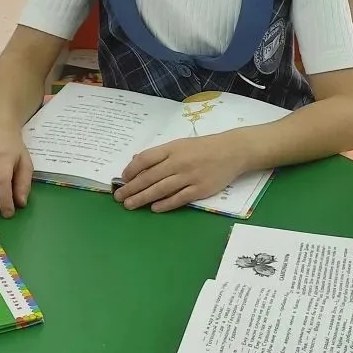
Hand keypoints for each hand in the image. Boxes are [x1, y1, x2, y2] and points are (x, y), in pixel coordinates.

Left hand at [114, 133, 248, 212]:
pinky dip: (165, 204)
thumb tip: (136, 161)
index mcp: (172, 148)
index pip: (146, 159)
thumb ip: (160, 153)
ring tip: (130, 205)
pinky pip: (179, 198)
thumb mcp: (180, 144)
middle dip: (132, 188)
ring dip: (143, 198)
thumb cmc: (204, 147)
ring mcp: (189, 176)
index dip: (131, 170)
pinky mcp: (200, 189)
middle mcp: (178, 162)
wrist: (233, 151)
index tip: (123, 179)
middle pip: (149, 177)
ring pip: (160, 189)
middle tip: (119, 197)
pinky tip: (154, 208)